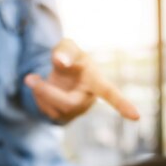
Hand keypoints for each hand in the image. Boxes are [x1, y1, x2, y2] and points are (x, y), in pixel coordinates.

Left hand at [24, 38, 139, 122]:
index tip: (136, 117)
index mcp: (96, 82)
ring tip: (34, 79)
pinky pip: (47, 114)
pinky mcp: (64, 119)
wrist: (59, 72)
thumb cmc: (69, 58)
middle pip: (68, 105)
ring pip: (54, 110)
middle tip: (29, 78)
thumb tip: (60, 62)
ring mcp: (76, 112)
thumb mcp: (67, 46)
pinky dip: (36, 99)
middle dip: (47, 92)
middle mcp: (89, 100)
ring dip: (38, 93)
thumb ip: (65, 50)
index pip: (111, 94)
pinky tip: (38, 90)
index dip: (123, 105)